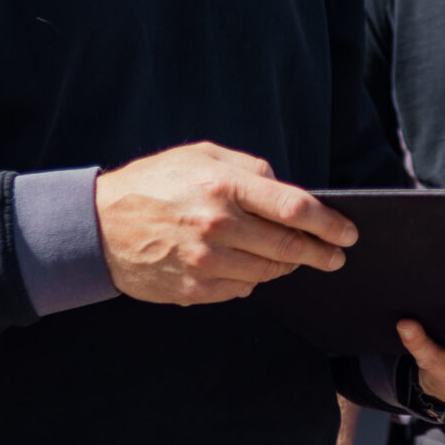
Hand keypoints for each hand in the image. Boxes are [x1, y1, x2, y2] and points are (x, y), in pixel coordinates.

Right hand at [94, 141, 355, 305]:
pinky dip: (254, 279)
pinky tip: (251, 266)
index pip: (294, 209)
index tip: (348, 232)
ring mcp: (206, 262)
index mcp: (223, 187)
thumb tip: (286, 189)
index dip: (329, 223)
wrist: (97, 227)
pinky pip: (242, 289)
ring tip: (296, 258)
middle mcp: (218, 226)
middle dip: (321, 253)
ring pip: (269, 271)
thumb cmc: (153, 183)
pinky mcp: (194, 289)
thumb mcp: (200, 155)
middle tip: (337, 255)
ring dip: (288, 266)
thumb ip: (249, 169)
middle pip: (289, 246)